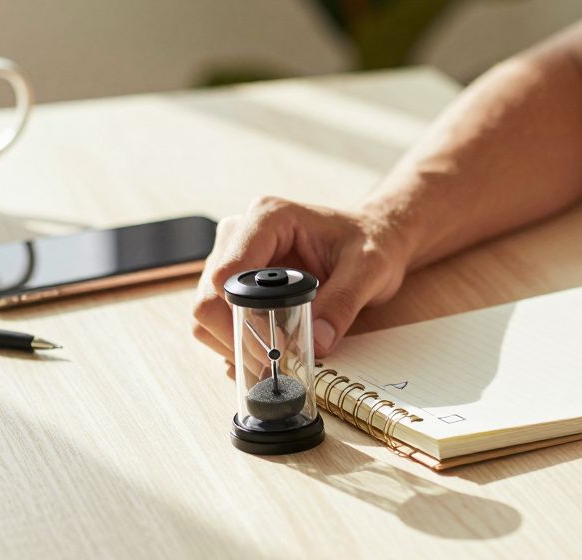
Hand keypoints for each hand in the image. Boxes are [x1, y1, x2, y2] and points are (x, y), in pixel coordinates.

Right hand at [192, 196, 409, 370]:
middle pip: (209, 297)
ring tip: (275, 360)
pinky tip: (269, 353)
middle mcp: (240, 234)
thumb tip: (317, 343)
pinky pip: (219, 322)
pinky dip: (237, 345)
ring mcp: (233, 258)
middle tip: (276, 363)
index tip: (276, 348)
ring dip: (233, 345)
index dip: (243, 317)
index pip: (228, 273)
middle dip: (236, 337)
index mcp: (268, 218)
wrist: (374, 240)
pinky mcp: (235, 284)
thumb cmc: (372, 243)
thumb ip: (343, 303)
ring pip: (207, 314)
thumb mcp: (369, 269)